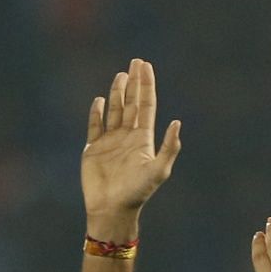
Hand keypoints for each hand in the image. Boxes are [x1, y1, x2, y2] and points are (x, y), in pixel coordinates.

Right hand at [82, 58, 182, 241]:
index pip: (146, 106)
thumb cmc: (137, 192)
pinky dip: (96, 113)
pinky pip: (94, 126)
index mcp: (143, 139)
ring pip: (114, 111)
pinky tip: (99, 100)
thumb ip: (169, 147)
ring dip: (117, 93)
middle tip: (135, 62)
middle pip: (131, 104)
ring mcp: (110, 142)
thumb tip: (177, 122)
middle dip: (134, 83)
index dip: (146, 85)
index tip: (145, 66)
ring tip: (121, 75)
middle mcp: (127, 137)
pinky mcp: (93, 149)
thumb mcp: (158, 170)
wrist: (112, 209)